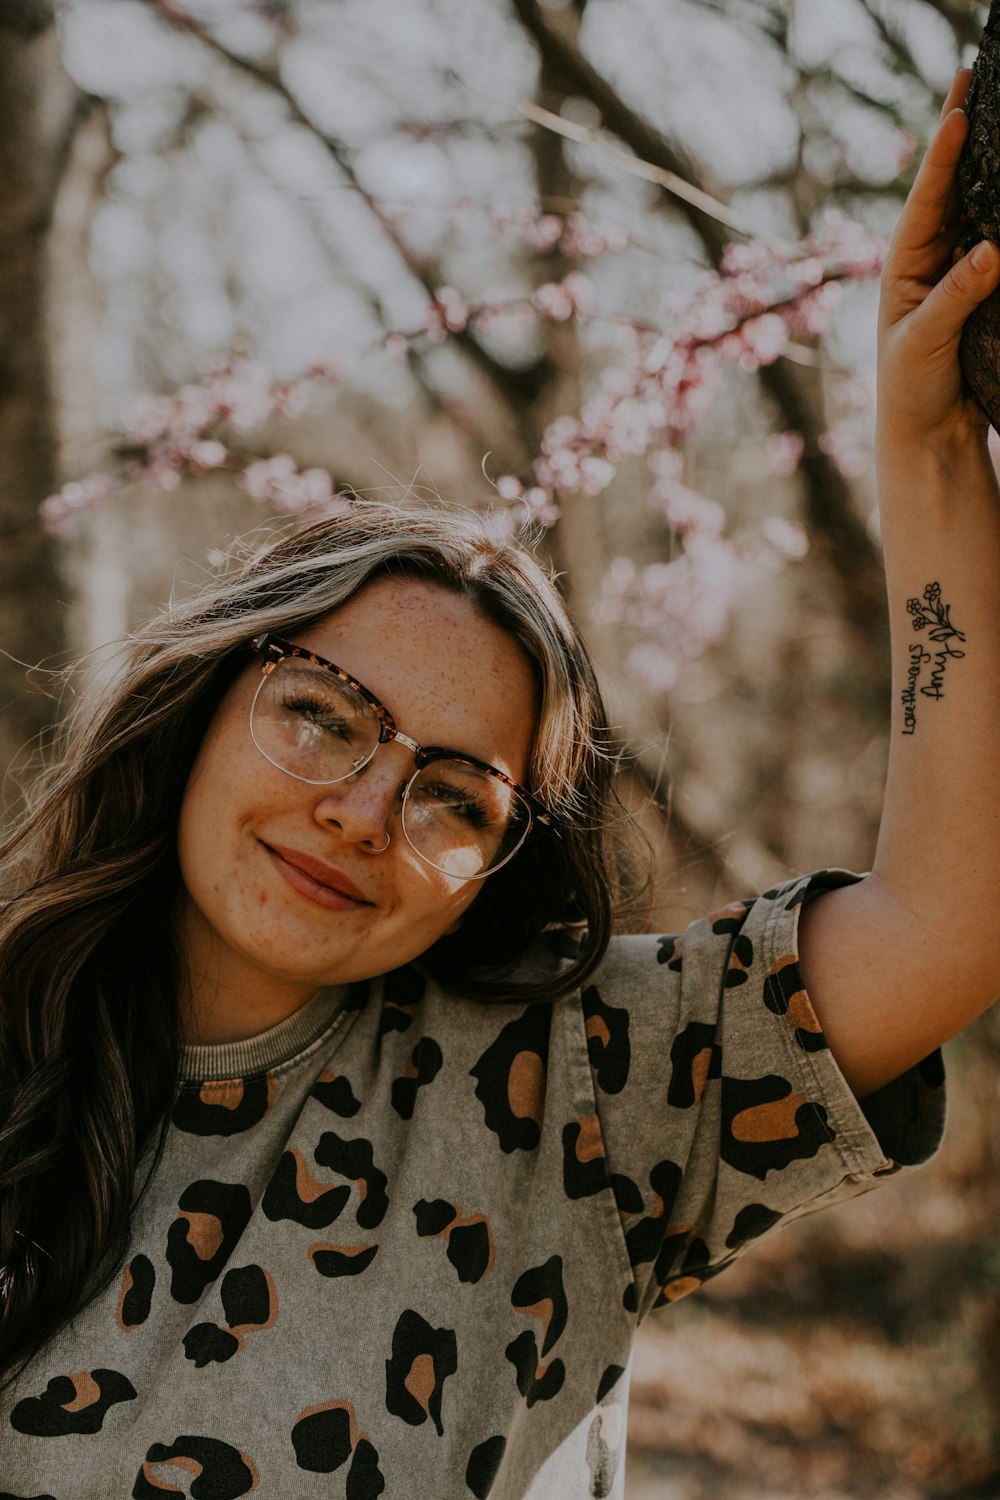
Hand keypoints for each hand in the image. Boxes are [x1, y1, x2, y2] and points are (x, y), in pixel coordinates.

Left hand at [878, 68, 999, 459]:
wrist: (930, 435)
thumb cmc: (913, 391)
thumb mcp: (925, 343)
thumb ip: (957, 297)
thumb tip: (993, 248)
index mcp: (903, 268)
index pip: (925, 202)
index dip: (941, 156)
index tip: (957, 110)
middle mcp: (928, 262)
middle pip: (949, 189)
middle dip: (959, 137)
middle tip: (970, 76)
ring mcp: (955, 272)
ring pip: (976, 208)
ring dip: (987, 165)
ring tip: (994, 112)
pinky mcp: (980, 291)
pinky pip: (997, 242)